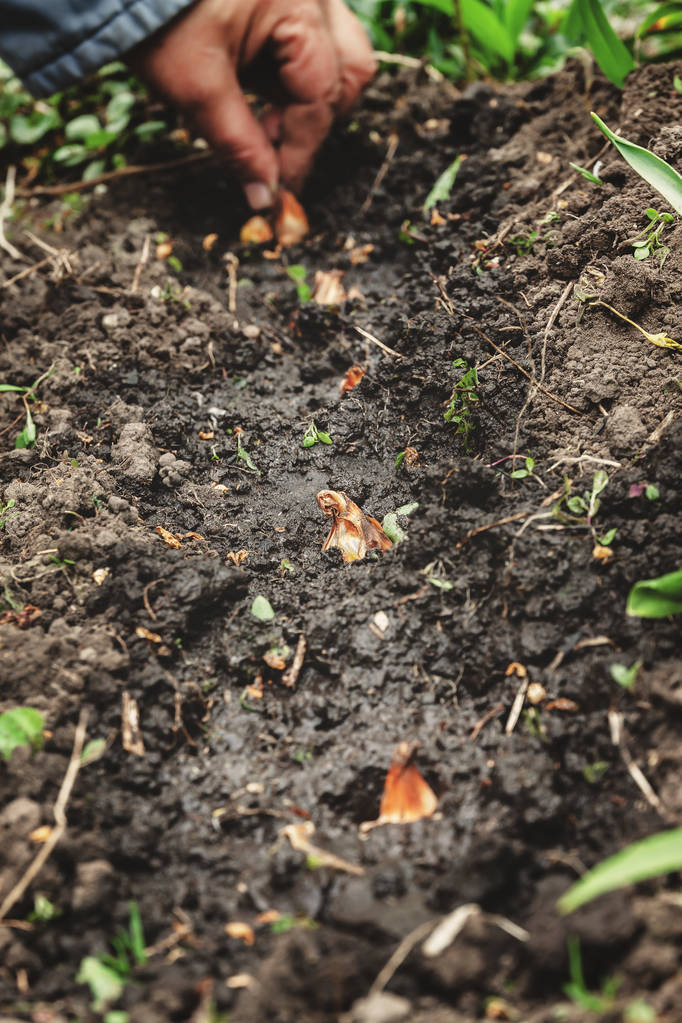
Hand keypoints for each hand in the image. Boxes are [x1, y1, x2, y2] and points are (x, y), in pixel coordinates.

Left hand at [130, 0, 375, 207]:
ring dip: (308, 98)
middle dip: (317, 120)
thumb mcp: (195, 87)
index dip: (301, 151)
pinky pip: (310, 39)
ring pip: (336, 53)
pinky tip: (256, 91)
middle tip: (275, 151)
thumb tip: (265, 197)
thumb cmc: (153, 16)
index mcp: (297, 6)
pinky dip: (291, 74)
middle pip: (349, 71)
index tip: (279, 190)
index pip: (319, 97)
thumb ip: (239, 145)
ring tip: (265, 122)